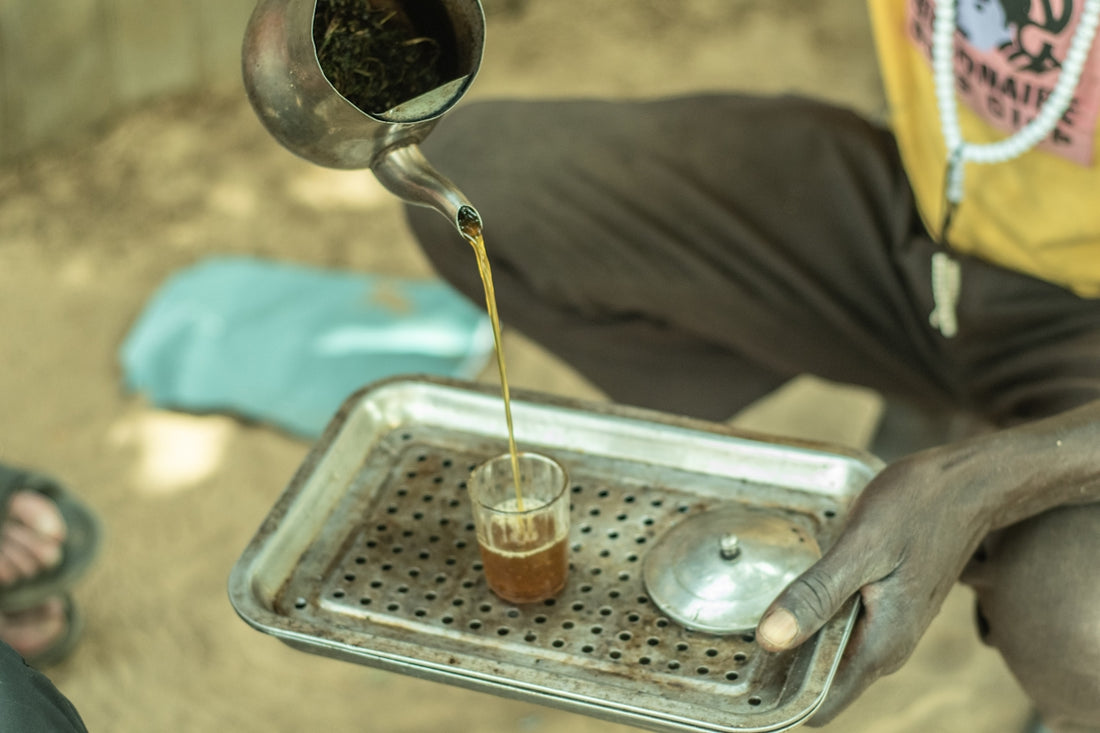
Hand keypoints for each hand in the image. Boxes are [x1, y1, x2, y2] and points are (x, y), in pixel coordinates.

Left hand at [754, 446, 991, 724]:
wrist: (968, 485)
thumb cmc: (918, 508)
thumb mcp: (860, 547)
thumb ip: (815, 595)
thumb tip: (770, 639)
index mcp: (880, 646)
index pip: (822, 706)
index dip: (779, 701)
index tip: (740, 678)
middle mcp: (887, 649)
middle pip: (822, 686)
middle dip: (780, 673)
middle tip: (733, 646)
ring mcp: (890, 630)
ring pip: (831, 657)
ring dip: (795, 647)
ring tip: (751, 621)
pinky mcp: (888, 609)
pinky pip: (842, 632)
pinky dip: (814, 623)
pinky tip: (790, 599)